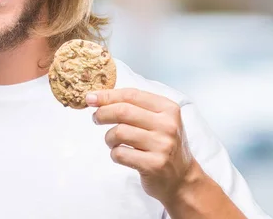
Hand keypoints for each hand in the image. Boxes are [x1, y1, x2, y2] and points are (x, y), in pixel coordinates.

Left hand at [86, 88, 196, 202]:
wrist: (181, 178)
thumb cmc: (163, 145)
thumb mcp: (157, 120)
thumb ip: (133, 107)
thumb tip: (96, 98)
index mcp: (168, 109)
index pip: (132, 95)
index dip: (108, 95)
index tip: (91, 98)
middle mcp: (168, 125)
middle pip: (123, 111)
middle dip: (102, 113)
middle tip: (96, 118)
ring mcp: (162, 145)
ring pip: (119, 132)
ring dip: (108, 137)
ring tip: (113, 142)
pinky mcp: (154, 165)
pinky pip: (120, 153)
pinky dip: (114, 154)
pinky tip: (122, 155)